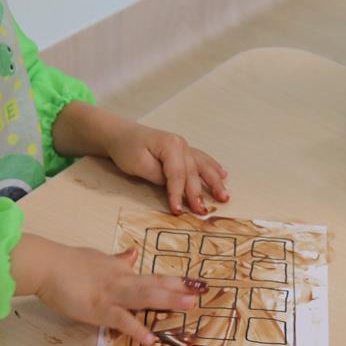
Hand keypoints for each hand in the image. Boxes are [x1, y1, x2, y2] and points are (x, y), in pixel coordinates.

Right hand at [19, 239, 205, 345]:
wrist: (47, 265)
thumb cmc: (69, 263)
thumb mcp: (98, 258)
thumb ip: (117, 260)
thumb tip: (133, 254)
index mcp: (122, 272)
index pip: (153, 277)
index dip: (176, 281)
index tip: (196, 284)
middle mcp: (121, 281)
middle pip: (154, 285)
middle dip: (179, 289)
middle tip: (203, 292)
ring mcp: (111, 295)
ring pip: (144, 297)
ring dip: (167, 300)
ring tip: (189, 306)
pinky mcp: (98, 309)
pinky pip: (121, 320)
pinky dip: (136, 328)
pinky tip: (150, 338)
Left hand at [109, 125, 228, 215]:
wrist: (121, 134)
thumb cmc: (127, 148)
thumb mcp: (138, 163)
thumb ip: (158, 175)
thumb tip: (173, 186)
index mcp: (171, 146)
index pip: (177, 174)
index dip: (178, 194)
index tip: (178, 211)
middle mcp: (182, 145)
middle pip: (192, 173)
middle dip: (198, 193)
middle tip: (203, 212)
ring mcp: (184, 147)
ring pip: (203, 166)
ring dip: (214, 182)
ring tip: (224, 196)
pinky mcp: (183, 151)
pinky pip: (201, 160)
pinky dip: (213, 168)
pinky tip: (223, 174)